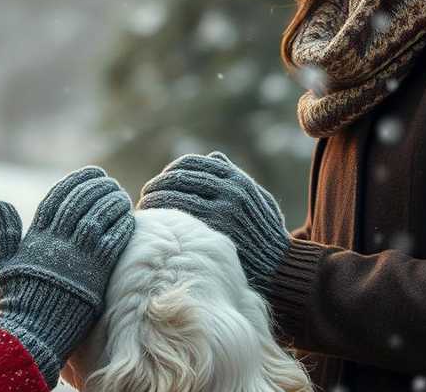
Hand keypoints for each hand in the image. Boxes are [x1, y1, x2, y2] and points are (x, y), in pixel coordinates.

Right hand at [0, 166, 133, 388]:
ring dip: (112, 202)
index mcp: (37, 237)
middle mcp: (58, 242)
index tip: (90, 173)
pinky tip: (128, 217)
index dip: (75, 181)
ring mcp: (78, 256)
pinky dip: (122, 225)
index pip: (58, 198)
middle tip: (108, 181)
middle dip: (96, 187)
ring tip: (121, 194)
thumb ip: (2, 233)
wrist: (32, 333)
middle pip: (81, 202)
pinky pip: (114, 241)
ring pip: (99, 216)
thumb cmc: (18, 300)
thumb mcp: (3, 263)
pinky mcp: (97, 273)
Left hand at [138, 151, 288, 294]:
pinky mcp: (212, 232)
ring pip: (172, 195)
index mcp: (237, 179)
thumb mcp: (259, 199)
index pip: (192, 163)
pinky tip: (152, 224)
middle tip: (145, 196)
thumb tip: (212, 156)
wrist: (281, 268)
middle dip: (156, 186)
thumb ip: (236, 176)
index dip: (170, 170)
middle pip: (178, 178)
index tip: (160, 181)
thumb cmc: (266, 234)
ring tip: (144, 210)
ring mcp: (220, 211)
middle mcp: (229, 190)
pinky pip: (176, 218)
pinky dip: (159, 217)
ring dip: (152, 201)